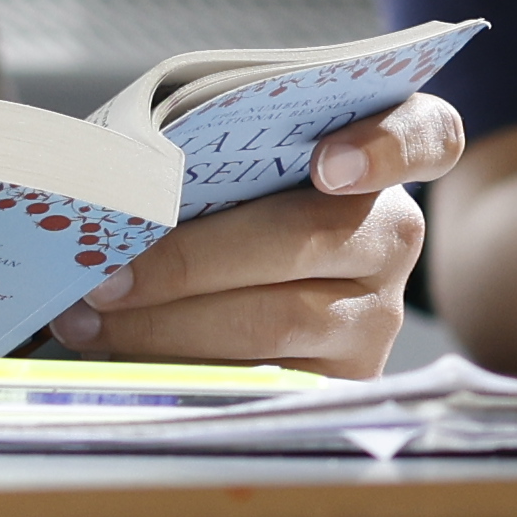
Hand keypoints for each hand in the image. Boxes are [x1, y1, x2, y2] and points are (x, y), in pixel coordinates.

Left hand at [47, 92, 467, 377]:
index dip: (385, 146)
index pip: (426, 136)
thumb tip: (114, 180)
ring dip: (166, 324)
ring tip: (90, 318)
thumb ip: (212, 152)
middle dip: (189, 261)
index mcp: (383, 157)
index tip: (327, 166)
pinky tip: (121, 354)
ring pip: (274, 321)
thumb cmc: (230, 199)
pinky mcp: (343, 380)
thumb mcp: (233, 162)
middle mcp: (393, 236)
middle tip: (106, 273)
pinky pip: (260, 378)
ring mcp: (377, 315)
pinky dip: (179, 365)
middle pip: (304, 240)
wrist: (254, 284)